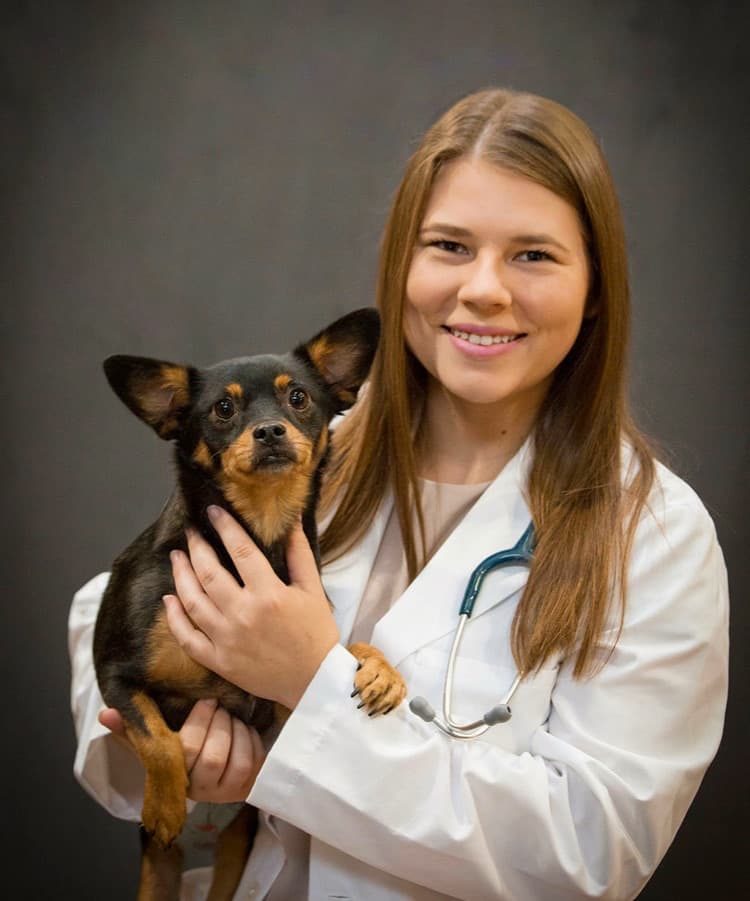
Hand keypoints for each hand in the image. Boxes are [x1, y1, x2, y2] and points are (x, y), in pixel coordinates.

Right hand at [98, 700, 264, 801]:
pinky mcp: (248, 785)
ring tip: (232, 716)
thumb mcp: (157, 737)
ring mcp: (226, 792)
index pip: (188, 750)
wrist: (219, 767)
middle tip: (221, 705)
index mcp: (175, 777)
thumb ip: (132, 726)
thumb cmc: (184, 744)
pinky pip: (255, 759)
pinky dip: (252, 738)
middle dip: (220, 723)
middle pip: (212, 757)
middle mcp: (200, 791)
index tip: (207, 700)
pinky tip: (244, 729)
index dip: (201, 721)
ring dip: (237, 730)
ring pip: (237, 760)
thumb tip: (105, 714)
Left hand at [164, 507, 339, 708]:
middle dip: (196, 547)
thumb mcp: (312, 589)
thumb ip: (298, 552)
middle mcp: (243, 614)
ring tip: (177, 557)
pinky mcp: (218, 661)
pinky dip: (173, 618)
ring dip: (180, 576)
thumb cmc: (316, 633)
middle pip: (209, 573)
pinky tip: (168, 600)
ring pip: (192, 602)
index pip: (240, 551)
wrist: (313, 682)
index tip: (212, 512)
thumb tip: (292, 518)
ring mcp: (226, 639)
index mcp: (269, 594)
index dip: (224, 527)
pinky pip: (187, 638)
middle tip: (190, 532)